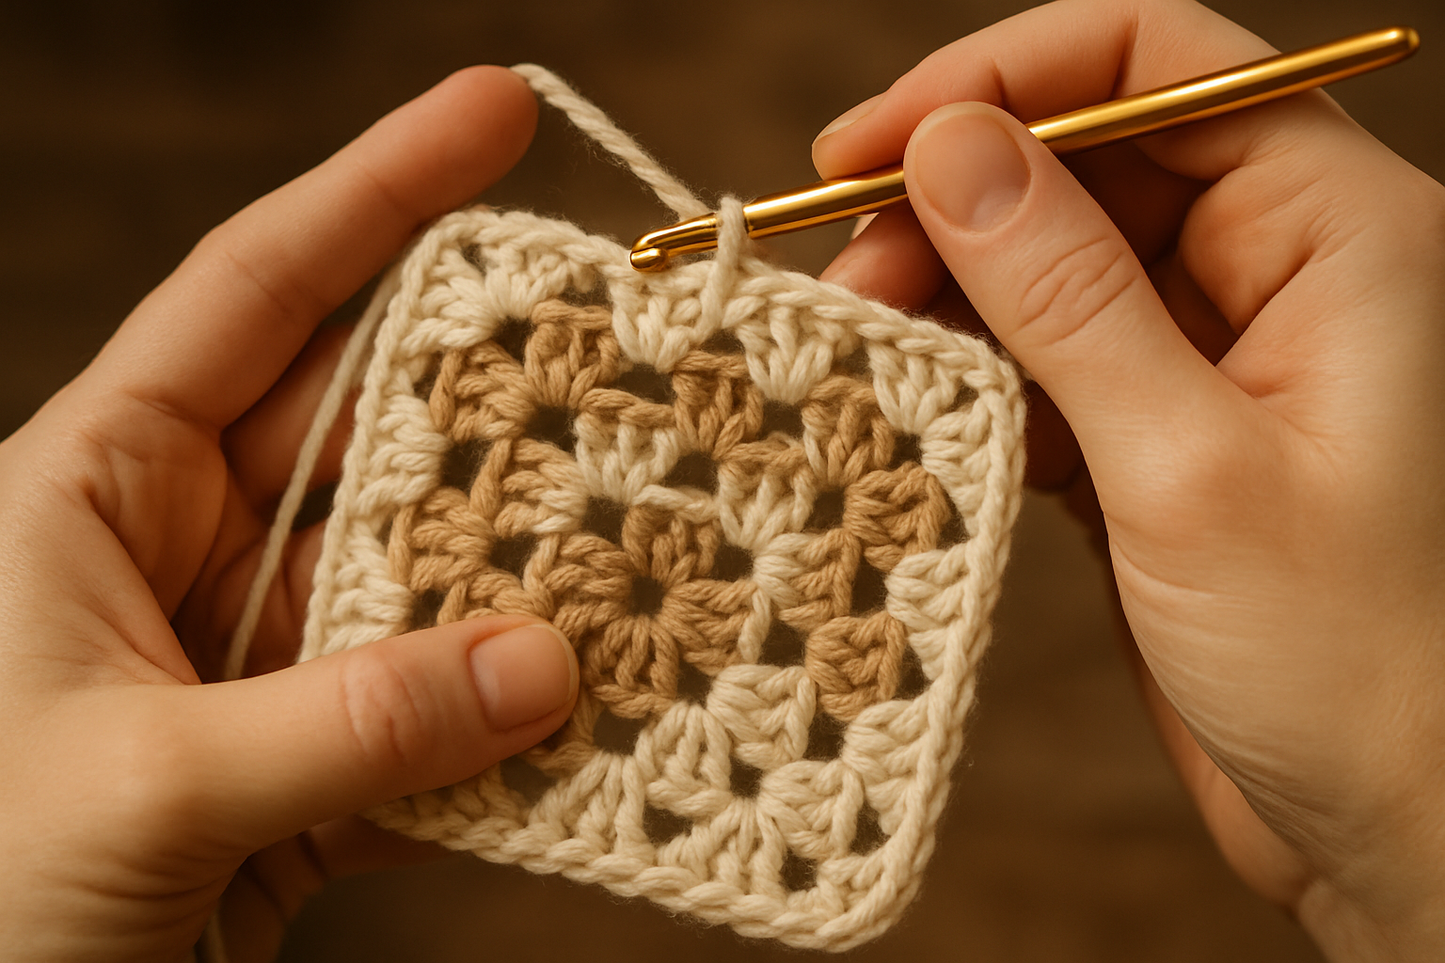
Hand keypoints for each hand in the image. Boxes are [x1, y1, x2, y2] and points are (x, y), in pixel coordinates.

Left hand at [0, 66, 578, 962]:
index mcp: (95, 490)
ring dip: (528, 580)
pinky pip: (432, 714)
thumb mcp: (132, 786)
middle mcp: (187, 552)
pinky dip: (511, 723)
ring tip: (652, 547)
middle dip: (503, 396)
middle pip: (375, 429)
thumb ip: (342, 725)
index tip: (497, 111)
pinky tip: (594, 709)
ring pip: (425, 580)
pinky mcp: (307, 764)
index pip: (258, 295)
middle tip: (637, 359)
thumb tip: (540, 664)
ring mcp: (259, 658)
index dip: (378, 189)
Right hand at [814, 0, 1444, 958]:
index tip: (874, 141)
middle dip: (952, 199)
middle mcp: (1276, 272)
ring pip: (1048, 265)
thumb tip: (952, 149)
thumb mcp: (1190, 468)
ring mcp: (1207, 357)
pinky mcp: (1150, 437)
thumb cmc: (1359, 668)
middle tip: (844, 270)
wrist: (1396, 833)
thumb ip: (1068, 295)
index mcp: (1339, 235)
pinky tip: (909, 411)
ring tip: (856, 344)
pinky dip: (967, 379)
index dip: (1006, 78)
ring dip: (944, 294)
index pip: (1159, 71)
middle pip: (1085, 162)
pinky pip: (1040, 363)